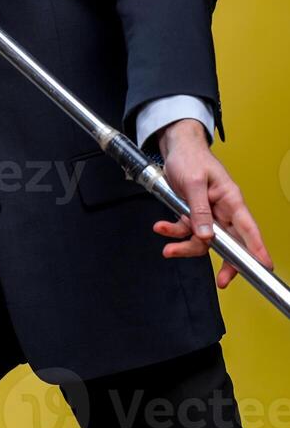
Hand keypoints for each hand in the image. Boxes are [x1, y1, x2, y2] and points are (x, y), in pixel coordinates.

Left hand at [152, 118, 273, 288]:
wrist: (174, 147)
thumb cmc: (190, 157)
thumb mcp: (193, 182)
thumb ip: (199, 209)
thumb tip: (207, 235)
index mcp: (230, 199)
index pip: (248, 227)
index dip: (257, 248)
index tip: (265, 266)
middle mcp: (222, 209)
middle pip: (230, 242)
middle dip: (226, 263)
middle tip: (223, 280)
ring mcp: (208, 213)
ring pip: (204, 241)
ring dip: (186, 246)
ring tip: (169, 248)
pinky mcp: (193, 214)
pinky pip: (187, 231)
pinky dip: (173, 232)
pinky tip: (161, 228)